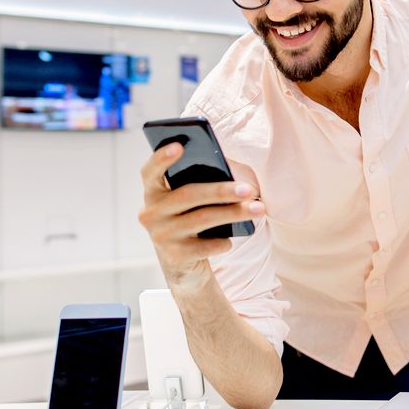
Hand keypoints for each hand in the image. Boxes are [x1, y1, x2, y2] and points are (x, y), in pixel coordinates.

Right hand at [136, 143, 264, 290]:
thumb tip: (227, 174)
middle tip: (250, 189)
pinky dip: (221, 242)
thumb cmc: (191, 219)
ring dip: (233, 214)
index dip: (161, 158)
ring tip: (258, 209)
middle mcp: (150, 213)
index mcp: (153, 192)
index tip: (179, 145)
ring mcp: (160, 236)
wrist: (183, 262)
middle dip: (222, 191)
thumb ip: (197, 184)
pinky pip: (204, 247)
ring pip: (202, 219)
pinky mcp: (174, 257)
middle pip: (188, 195)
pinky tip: (232, 240)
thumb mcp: (189, 201)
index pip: (150, 172)